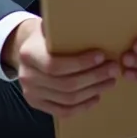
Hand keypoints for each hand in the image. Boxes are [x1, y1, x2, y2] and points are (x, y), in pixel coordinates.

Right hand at [4, 18, 119, 118]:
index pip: (55, 65)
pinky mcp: (37, 104)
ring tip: (110, 81)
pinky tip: (96, 96)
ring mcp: (31, 94)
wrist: (23, 48)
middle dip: (94, 77)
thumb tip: (94, 26)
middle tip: (113, 68)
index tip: (101, 56)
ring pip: (68, 99)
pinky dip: (82, 106)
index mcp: (29, 54)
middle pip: (66, 84)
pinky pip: (63, 111)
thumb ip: (63, 29)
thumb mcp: (48, 26)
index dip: (80, 63)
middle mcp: (27, 77)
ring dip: (93, 90)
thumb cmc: (42, 34)